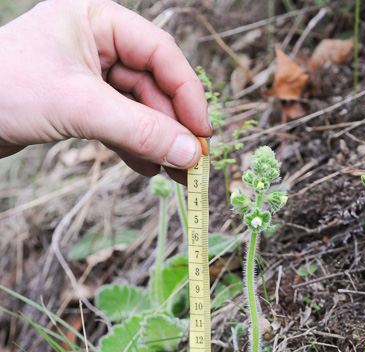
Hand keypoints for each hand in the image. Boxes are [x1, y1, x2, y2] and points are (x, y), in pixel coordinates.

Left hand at [0, 0, 210, 180]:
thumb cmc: (8, 90)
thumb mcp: (81, 107)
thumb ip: (140, 130)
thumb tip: (190, 154)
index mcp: (97, 19)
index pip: (160, 53)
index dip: (187, 94)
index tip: (202, 134)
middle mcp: (96, 42)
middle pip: (153, 85)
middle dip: (172, 127)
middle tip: (193, 165)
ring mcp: (87, 75)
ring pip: (138, 108)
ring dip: (157, 142)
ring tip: (175, 176)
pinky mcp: (78, 104)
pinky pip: (119, 124)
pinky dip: (134, 147)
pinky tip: (148, 170)